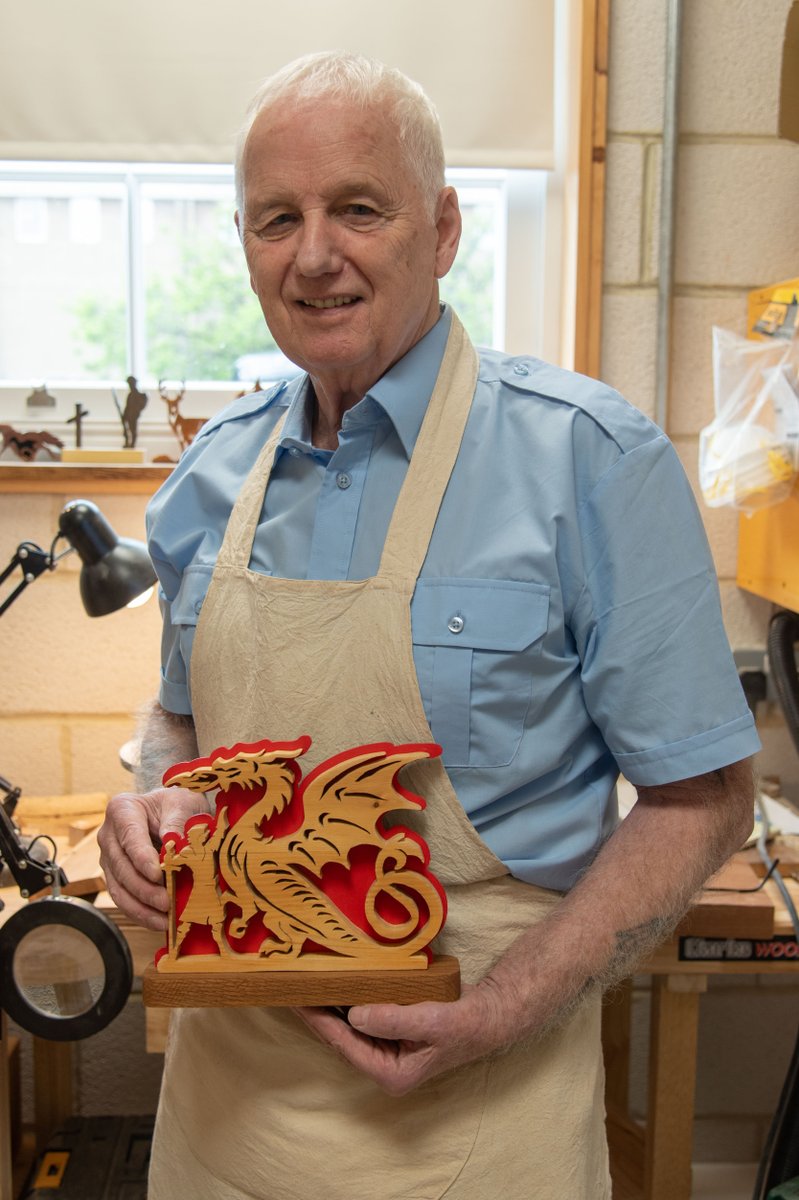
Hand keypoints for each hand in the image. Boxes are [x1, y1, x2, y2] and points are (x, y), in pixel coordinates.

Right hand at [97, 787, 208, 929]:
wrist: (170, 811)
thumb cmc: (176, 804)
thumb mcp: (183, 802)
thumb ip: (178, 820)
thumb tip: (174, 843)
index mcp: (122, 809)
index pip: (130, 837)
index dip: (141, 858)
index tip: (157, 876)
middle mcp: (109, 835)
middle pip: (122, 867)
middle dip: (144, 889)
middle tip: (167, 902)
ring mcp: (109, 858)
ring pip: (119, 888)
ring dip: (141, 907)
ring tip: (165, 919)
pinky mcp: (115, 877)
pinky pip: (123, 899)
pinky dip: (140, 913)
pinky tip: (159, 922)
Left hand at [294, 980, 513, 1095]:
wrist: (487, 1016)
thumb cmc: (462, 1022)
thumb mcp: (429, 1020)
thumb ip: (391, 1020)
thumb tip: (354, 1015)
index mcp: (391, 1073)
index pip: (345, 1044)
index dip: (319, 1022)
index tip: (299, 1002)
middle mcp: (385, 1067)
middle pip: (341, 1040)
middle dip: (317, 1016)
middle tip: (293, 990)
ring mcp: (387, 1052)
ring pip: (348, 1030)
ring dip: (329, 1009)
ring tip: (305, 988)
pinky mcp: (391, 1035)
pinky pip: (360, 1020)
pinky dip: (345, 1004)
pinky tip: (334, 988)